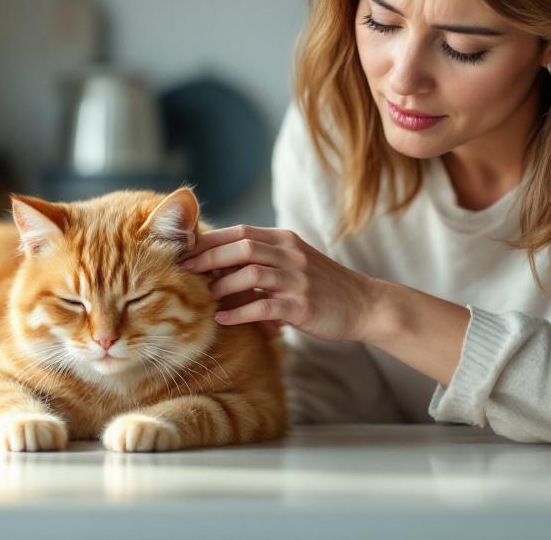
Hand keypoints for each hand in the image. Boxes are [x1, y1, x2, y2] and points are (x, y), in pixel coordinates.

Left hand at [180, 224, 386, 343]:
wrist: (365, 305)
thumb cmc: (322, 286)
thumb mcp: (293, 262)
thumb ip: (263, 258)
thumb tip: (217, 263)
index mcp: (285, 240)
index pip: (240, 231)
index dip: (210, 239)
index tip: (185, 250)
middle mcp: (291, 255)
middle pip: (242, 247)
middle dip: (209, 257)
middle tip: (184, 269)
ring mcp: (298, 280)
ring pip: (252, 273)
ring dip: (223, 285)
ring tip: (205, 296)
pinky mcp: (303, 306)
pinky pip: (264, 306)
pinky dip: (239, 312)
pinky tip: (222, 319)